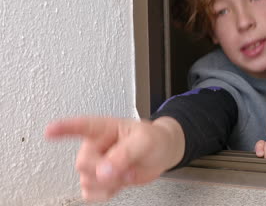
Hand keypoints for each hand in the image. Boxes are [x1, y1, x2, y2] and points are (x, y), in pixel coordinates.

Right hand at [45, 116, 184, 201]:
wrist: (162, 153)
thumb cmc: (153, 139)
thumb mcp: (145, 141)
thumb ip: (124, 154)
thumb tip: (103, 172)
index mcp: (105, 128)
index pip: (81, 126)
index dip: (64, 128)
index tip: (50, 131)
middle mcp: (96, 145)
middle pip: (83, 163)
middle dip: (104, 169)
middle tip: (124, 166)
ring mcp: (96, 164)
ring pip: (86, 180)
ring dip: (108, 182)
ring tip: (125, 171)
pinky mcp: (100, 180)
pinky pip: (91, 193)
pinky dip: (105, 193)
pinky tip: (118, 183)